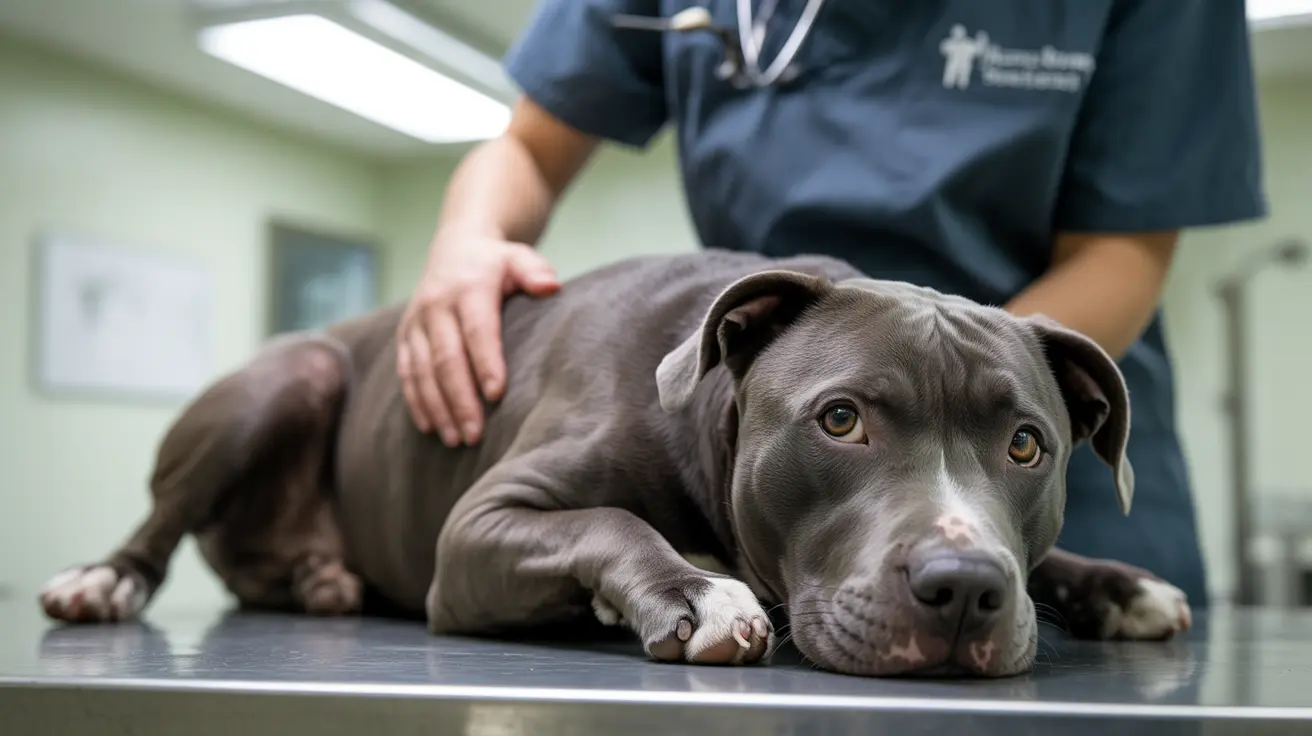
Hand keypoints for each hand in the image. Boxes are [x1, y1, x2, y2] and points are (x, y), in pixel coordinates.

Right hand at [397, 235, 559, 445]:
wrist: (455, 248)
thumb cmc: (496, 263)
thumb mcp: (518, 257)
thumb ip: (534, 271)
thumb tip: (550, 287)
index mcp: (468, 288)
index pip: (476, 329)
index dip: (486, 362)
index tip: (497, 394)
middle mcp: (436, 305)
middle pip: (445, 358)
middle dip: (460, 399)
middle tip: (475, 435)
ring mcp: (416, 322)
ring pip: (422, 371)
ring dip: (437, 407)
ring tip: (455, 439)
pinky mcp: (405, 335)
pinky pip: (406, 372)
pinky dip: (416, 401)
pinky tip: (430, 428)